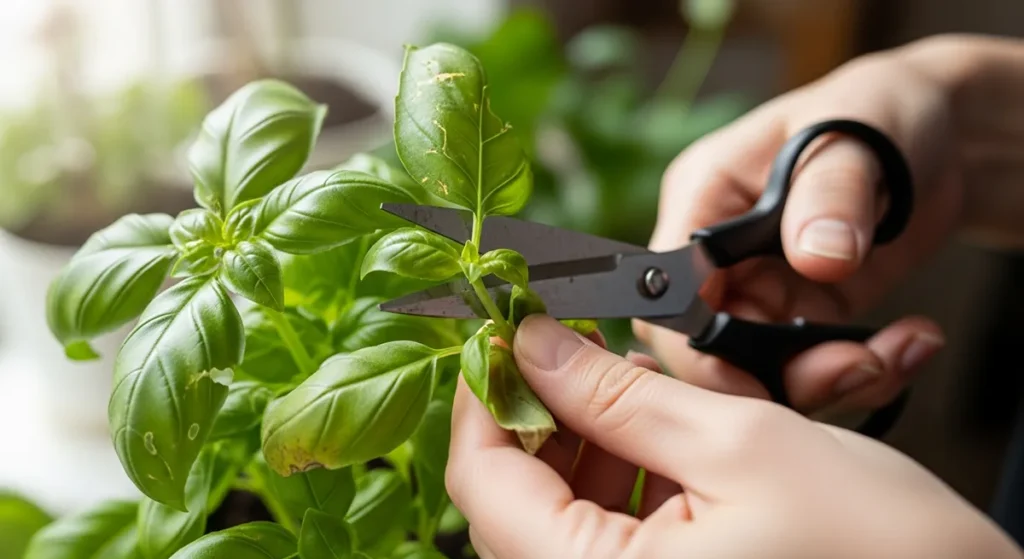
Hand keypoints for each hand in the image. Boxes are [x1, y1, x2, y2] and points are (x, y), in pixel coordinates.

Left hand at [447, 316, 1022, 558]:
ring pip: (554, 512)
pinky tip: (654, 427)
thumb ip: (620, 394)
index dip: (482, 392)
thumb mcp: (740, 443)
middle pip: (511, 498)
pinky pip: (601, 533)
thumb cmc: (880, 546)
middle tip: (575, 342)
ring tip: (631, 382)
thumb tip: (535, 341)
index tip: (500, 327)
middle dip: (536, 410)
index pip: (483, 482)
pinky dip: (615, 472)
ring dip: (579, 437)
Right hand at [633, 36, 985, 413]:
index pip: (669, 291)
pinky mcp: (805, 313)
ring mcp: (761, 287)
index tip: (755, 380)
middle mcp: (719, 253)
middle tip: (852, 371)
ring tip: (890, 357)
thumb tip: (818, 258)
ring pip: (759, 369)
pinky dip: (864, 373)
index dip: (698, 347)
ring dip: (823, 381)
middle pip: (706, 346)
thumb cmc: (881, 111)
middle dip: (770, 375)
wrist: (942, 135)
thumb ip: (831, 195)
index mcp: (704, 198)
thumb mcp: (856, 137)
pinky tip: (910, 344)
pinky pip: (813, 367)